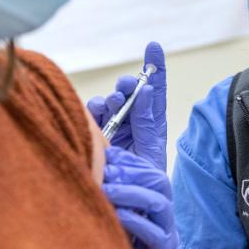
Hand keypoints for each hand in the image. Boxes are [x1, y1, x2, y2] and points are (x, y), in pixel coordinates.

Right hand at [87, 42, 167, 171]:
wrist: (127, 201)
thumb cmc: (144, 177)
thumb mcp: (150, 148)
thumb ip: (147, 121)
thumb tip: (146, 91)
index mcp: (152, 122)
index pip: (155, 90)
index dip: (155, 67)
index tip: (153, 46)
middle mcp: (133, 120)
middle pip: (130, 92)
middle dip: (128, 85)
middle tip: (127, 86)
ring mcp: (114, 125)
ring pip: (110, 101)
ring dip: (111, 98)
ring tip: (113, 102)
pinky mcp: (98, 132)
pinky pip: (93, 114)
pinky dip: (94, 109)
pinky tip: (96, 111)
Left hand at [102, 146, 183, 248]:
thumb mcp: (122, 223)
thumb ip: (112, 202)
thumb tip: (86, 175)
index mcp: (155, 203)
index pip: (148, 171)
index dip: (129, 160)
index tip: (105, 155)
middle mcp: (164, 214)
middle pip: (159, 181)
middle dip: (132, 172)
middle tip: (106, 171)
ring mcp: (168, 233)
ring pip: (159, 203)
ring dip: (132, 193)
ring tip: (108, 190)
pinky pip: (156, 234)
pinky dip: (137, 222)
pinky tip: (117, 216)